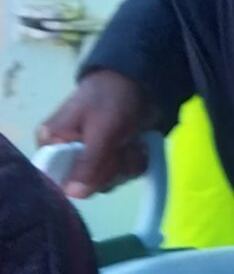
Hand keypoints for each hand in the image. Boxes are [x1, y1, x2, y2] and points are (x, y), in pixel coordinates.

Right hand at [37, 70, 158, 200]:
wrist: (141, 79)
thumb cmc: (114, 98)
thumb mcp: (102, 130)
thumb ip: (88, 163)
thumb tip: (72, 194)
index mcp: (52, 142)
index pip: (57, 178)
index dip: (82, 178)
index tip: (102, 164)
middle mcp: (67, 153)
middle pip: (87, 184)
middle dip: (112, 168)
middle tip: (123, 147)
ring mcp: (90, 156)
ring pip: (108, 181)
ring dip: (127, 164)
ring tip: (133, 142)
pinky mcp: (110, 156)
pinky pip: (122, 174)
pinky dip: (135, 162)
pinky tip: (139, 146)